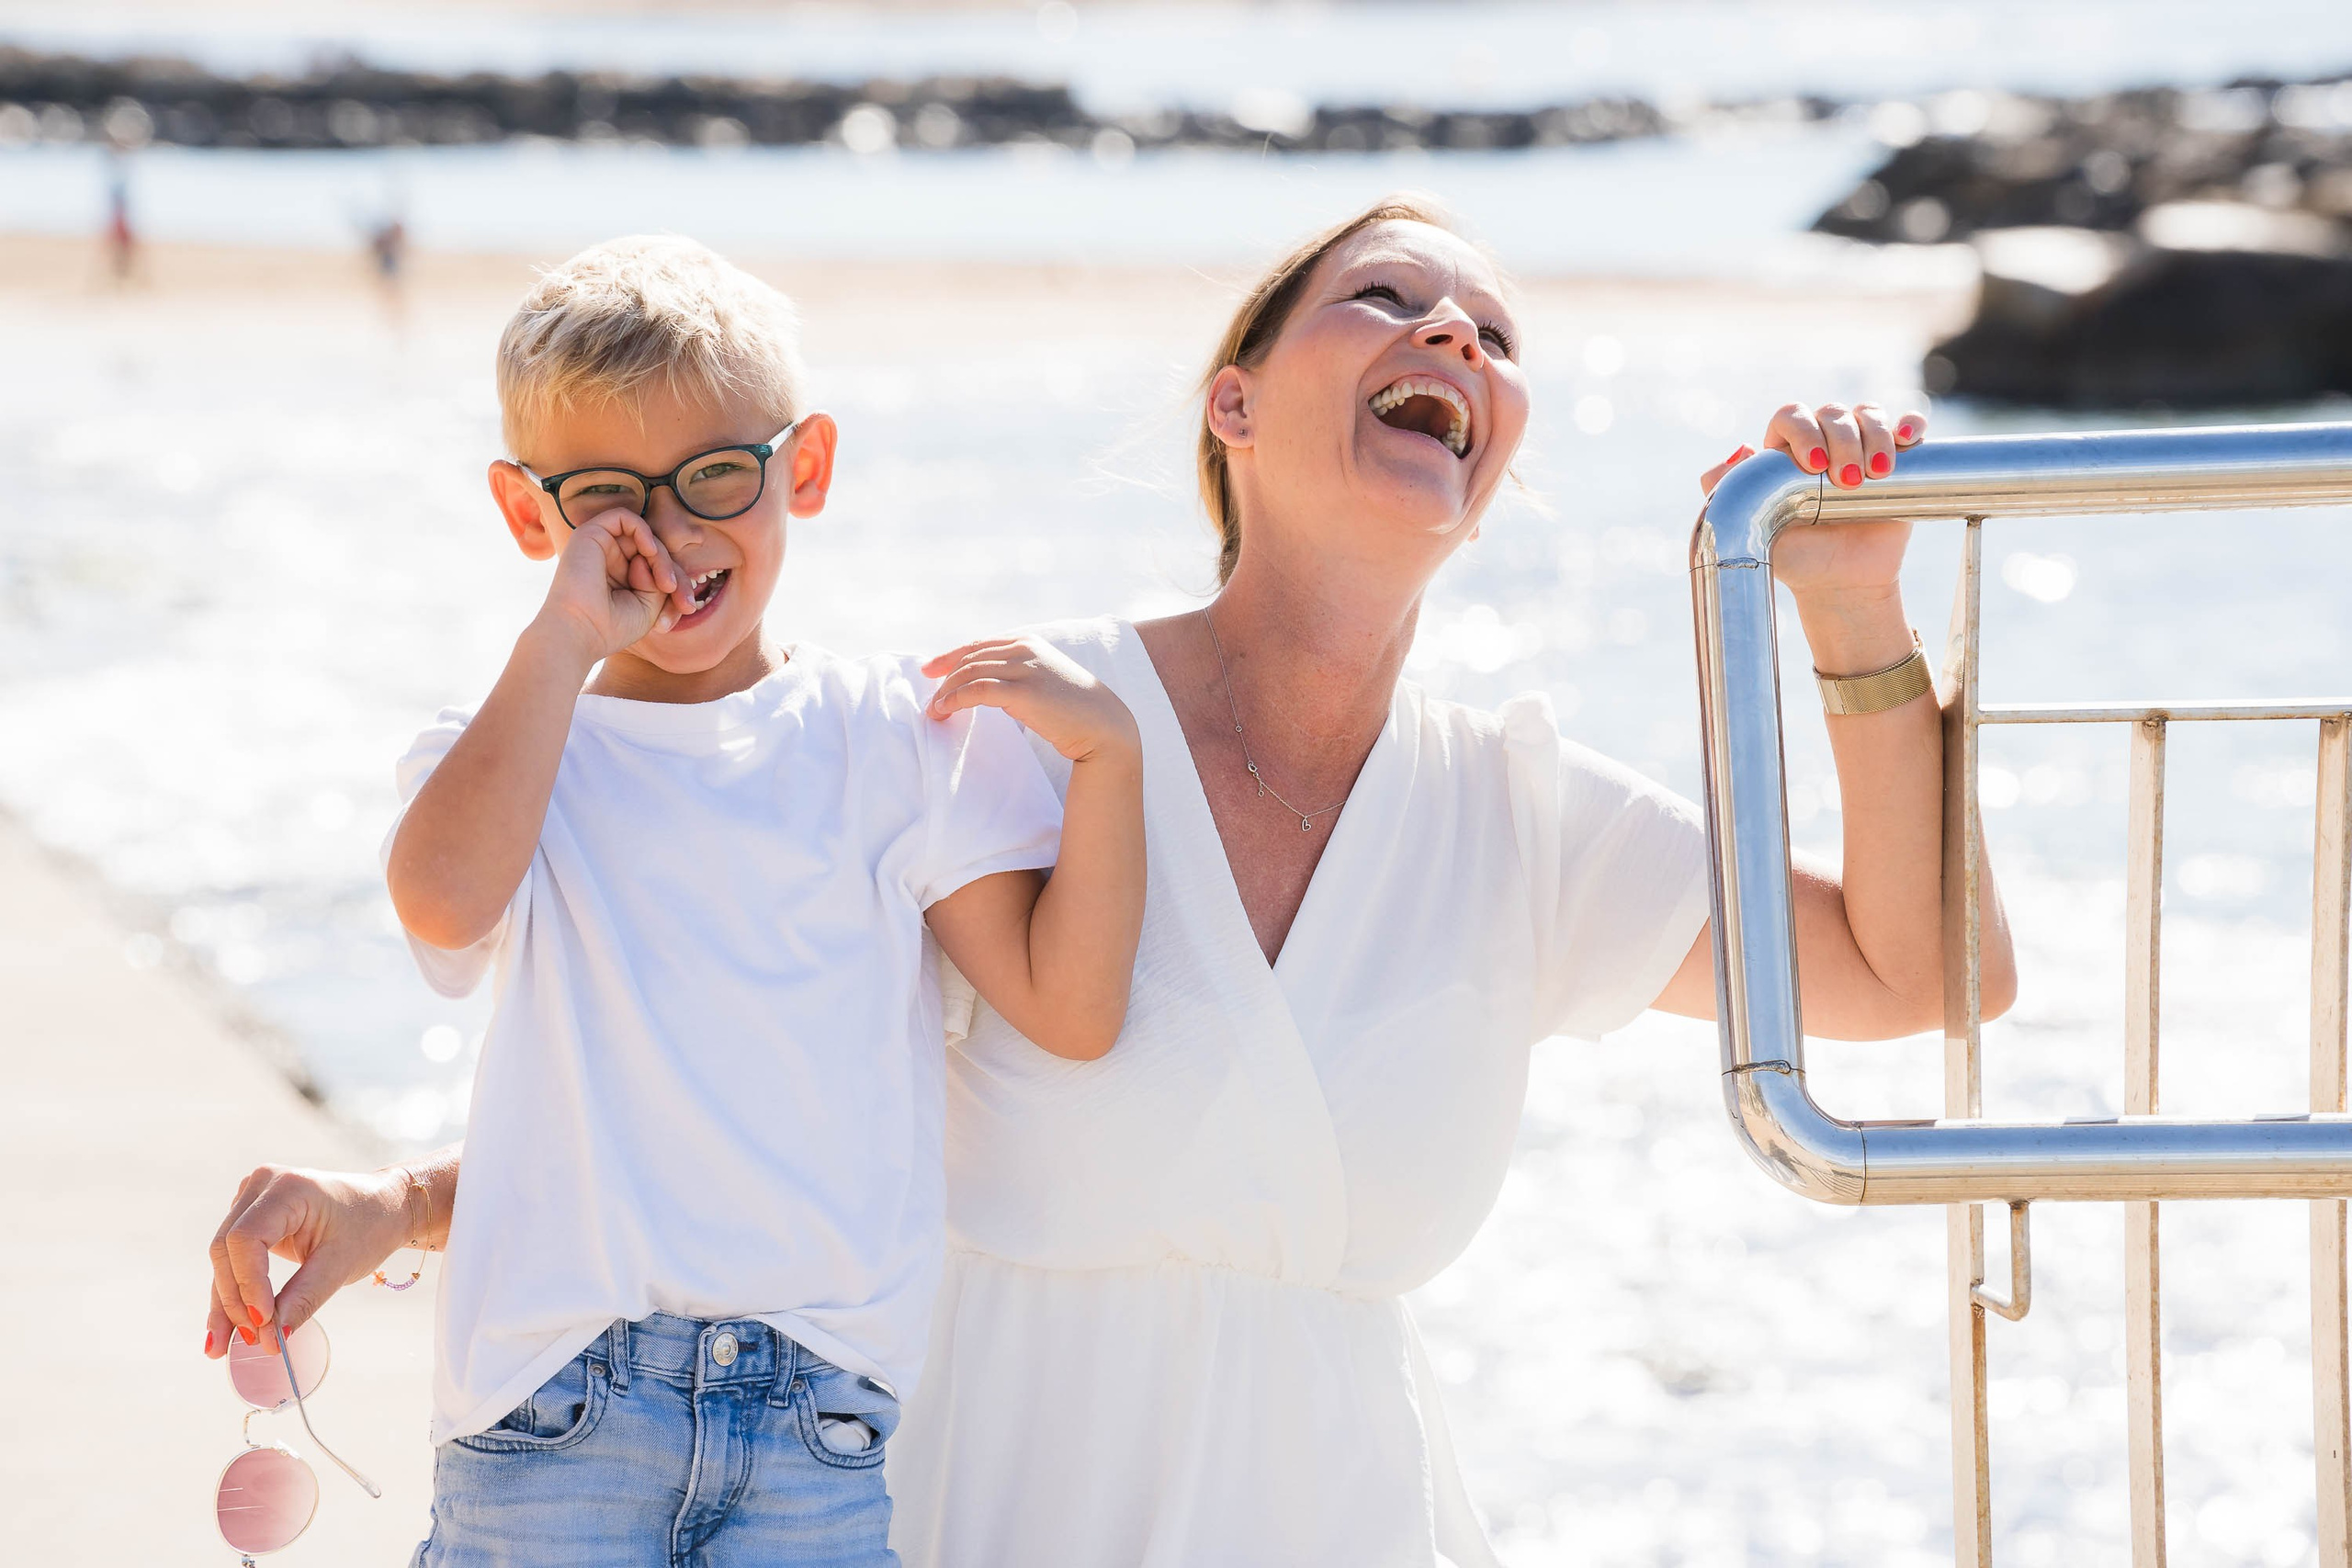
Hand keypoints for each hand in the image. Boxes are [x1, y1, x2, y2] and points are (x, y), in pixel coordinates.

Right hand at [204, 1165, 409, 1356]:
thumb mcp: (342, 1263)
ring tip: (221, 1347)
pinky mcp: (251, 1218)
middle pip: (227, 1250)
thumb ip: (305, 1297)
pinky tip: (224, 1330)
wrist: (384, 1206)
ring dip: (225, 1303)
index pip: (247, 1238)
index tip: (263, 1322)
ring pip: (225, 1259)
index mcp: (289, 1186)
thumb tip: (272, 1335)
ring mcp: (252, 1199)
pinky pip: (234, 1260)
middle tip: (249, 1341)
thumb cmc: (370, 1225)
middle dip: (234, 1300)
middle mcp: (262, 1185)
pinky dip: (233, 1293)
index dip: (249, 1283)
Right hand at [534, 508, 696, 660]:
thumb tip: (654, 555)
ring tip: (667, 585)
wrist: (580, 631)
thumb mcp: (650, 607)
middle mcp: (611, 560)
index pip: (658, 568)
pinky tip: (650, 552)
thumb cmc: (612, 627)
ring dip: (662, 558)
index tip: (685, 607)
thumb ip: (661, 579)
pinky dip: (643, 531)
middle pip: (654, 552)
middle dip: (674, 572)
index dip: (678, 584)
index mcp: (622, 578)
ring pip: (644, 537)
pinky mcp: (590, 534)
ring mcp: (601, 547)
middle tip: (681, 598)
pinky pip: (624, 517)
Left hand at [921, 637, 1141, 765]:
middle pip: (970, 658)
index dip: (950, 656)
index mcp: (1029, 642)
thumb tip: (990, 685)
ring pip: (969, 673)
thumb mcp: (1046, 679)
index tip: (931, 670)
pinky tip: (947, 710)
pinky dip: (956, 700)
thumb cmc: (1075, 709)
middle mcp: (1024, 649)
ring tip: (935, 711)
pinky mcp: (1023, 692)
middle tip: (931, 700)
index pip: (979, 645)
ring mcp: (1024, 669)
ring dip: (946, 693)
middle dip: (945, 679)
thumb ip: (1021, 673)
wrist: (1104, 725)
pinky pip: (977, 691)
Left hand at [1700, 402, 1927, 601]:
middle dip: (1843, 440)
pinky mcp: (1899, 460)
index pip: (1791, 416)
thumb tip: (1740, 449)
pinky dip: (1910, 424)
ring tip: (1876, 476)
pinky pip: (1908, 426)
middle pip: (1833, 413)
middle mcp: (1824, 443)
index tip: (1814, 465)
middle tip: (1847, 480)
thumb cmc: (1795, 558)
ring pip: (1869, 415)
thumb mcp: (1751, 529)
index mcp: (1785, 452)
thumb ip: (1727, 490)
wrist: (1841, 583)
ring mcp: (1862, 448)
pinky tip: (1908, 439)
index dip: (1803, 430)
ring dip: (1875, 435)